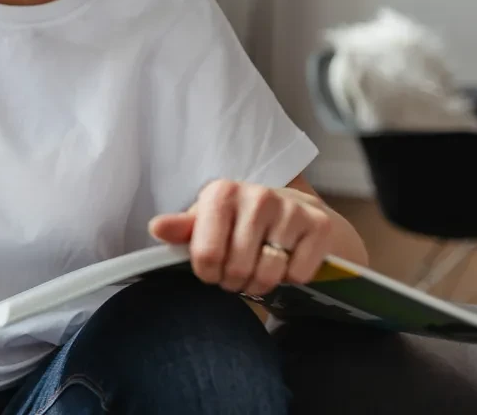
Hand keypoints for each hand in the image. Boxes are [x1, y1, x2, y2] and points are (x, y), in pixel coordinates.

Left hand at [148, 180, 333, 296]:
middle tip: (238, 273)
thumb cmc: (240, 222)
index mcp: (221, 193)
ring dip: (261, 283)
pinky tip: (286, 261)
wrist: (295, 213)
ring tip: (258, 270)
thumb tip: (157, 227)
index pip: (206, 255)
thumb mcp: (207, 222)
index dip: (208, 273)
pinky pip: (298, 274)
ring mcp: (291, 208)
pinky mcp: (320, 225)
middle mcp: (257, 196)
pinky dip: (291, 278)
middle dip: (235, 281)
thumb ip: (182, 229)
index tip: (212, 270)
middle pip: (237, 269)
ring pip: (268, 274)